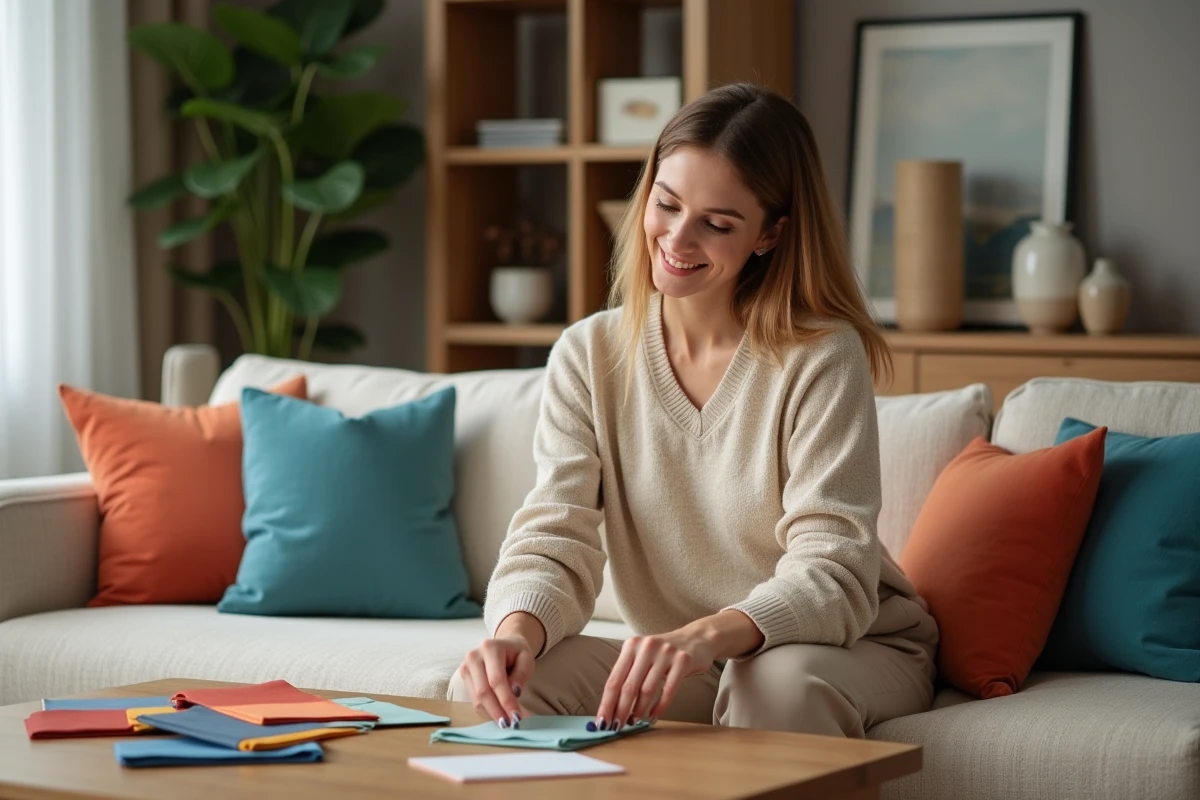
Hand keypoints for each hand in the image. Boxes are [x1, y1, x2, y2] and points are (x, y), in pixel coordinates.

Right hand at [457, 636, 534, 727]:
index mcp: (490, 648)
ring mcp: (465, 667)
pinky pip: (475, 700)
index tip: (516, 716)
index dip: (506, 700)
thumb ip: (521, 674)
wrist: (504, 646)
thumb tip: (514, 693)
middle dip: (497, 711)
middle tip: (510, 725)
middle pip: (483, 691)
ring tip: (507, 723)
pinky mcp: (464, 678)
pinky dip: (488, 711)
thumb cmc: (516, 653)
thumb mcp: (526, 658)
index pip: (496, 680)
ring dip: (492, 714)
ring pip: (477, 699)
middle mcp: (473, 657)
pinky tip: (499, 715)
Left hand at [593, 628, 716, 730]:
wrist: (697, 638)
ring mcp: (666, 653)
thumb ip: (628, 674)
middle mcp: (646, 646)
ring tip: (635, 722)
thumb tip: (612, 707)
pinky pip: (668, 690)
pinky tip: (653, 716)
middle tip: (617, 727)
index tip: (602, 721)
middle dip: (621, 711)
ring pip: (647, 690)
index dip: (607, 703)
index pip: (614, 679)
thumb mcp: (643, 656)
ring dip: (639, 710)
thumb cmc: (664, 653)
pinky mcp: (683, 661)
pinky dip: (659, 707)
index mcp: (631, 645)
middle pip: (628, 687)